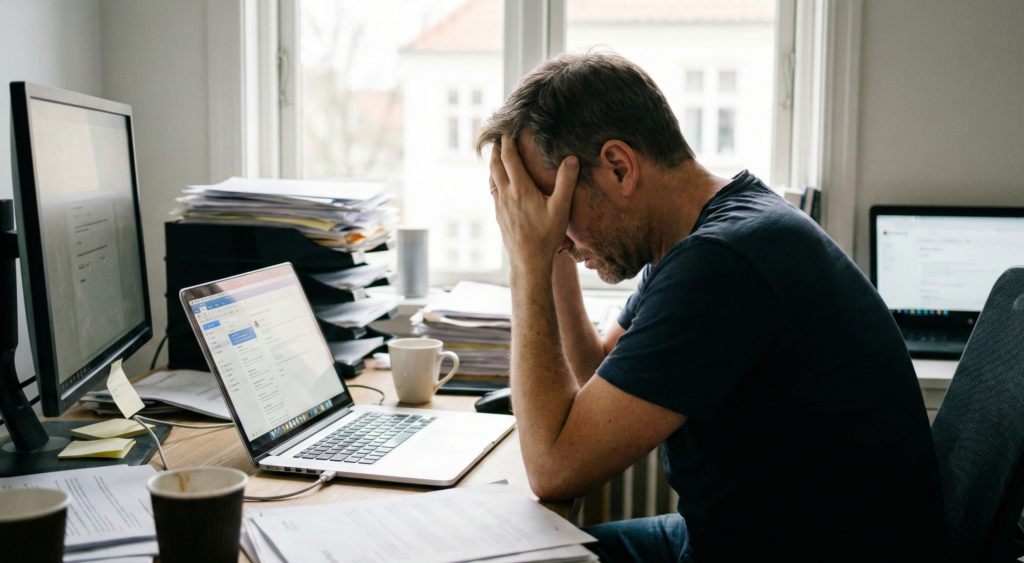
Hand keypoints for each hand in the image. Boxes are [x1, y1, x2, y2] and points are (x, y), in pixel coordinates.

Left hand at [489, 134, 578, 271]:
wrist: (528, 261)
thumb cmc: (546, 236)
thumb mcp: (561, 209)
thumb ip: (566, 182)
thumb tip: (572, 158)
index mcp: (521, 189)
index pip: (510, 159)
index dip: (507, 143)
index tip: (507, 131)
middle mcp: (506, 195)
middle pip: (496, 165)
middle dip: (497, 150)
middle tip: (498, 137)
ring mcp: (500, 206)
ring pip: (492, 178)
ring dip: (493, 164)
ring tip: (496, 155)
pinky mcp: (499, 215)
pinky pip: (493, 191)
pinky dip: (494, 179)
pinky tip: (499, 181)